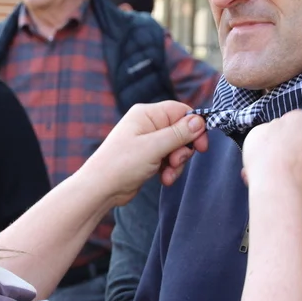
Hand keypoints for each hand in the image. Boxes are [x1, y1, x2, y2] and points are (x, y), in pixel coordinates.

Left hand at [83, 101, 208, 206]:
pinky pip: (168, 160)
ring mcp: (148, 141)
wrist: (100, 189)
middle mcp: (148, 125)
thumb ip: (179, 133)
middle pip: (181, 131)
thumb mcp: (154, 147)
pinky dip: (170, 170)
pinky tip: (163, 179)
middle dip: (183, 150)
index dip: (194, 127)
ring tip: (167, 175)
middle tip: (175, 162)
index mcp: (147, 114)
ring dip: (177, 163)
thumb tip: (200, 120)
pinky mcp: (148, 157)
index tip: (201, 146)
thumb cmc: (121, 164)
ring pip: (177, 148)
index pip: (181, 111)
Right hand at [241, 110, 301, 206]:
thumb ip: (271, 129)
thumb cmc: (264, 158)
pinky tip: (296, 189)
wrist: (278, 188)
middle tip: (281, 162)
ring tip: (287, 179)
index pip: (294, 122)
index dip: (283, 135)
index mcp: (301, 119)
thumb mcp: (257, 133)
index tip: (275, 146)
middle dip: (298, 149)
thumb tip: (276, 134)